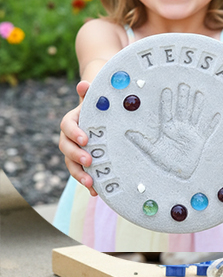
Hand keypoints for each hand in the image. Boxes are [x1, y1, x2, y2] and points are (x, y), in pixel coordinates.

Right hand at [59, 81, 97, 195]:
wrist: (102, 115)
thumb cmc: (99, 106)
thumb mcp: (96, 99)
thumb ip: (90, 93)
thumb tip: (84, 83)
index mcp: (72, 121)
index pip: (67, 126)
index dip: (75, 133)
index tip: (86, 139)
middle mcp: (70, 137)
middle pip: (66, 148)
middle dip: (76, 155)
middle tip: (89, 161)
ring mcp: (75, 151)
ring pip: (71, 164)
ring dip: (80, 174)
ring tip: (91, 183)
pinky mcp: (83, 163)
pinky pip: (82, 174)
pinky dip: (88, 183)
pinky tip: (96, 193)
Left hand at [125, 84, 219, 178]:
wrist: (178, 173)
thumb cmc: (165, 162)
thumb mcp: (152, 152)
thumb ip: (142, 142)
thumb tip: (128, 133)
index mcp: (168, 129)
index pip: (167, 112)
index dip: (167, 101)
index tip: (166, 90)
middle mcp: (180, 128)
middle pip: (182, 110)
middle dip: (183, 98)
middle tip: (183, 85)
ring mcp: (191, 133)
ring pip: (195, 116)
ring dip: (197, 105)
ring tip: (199, 93)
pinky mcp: (200, 140)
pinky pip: (207, 130)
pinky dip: (212, 124)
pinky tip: (217, 115)